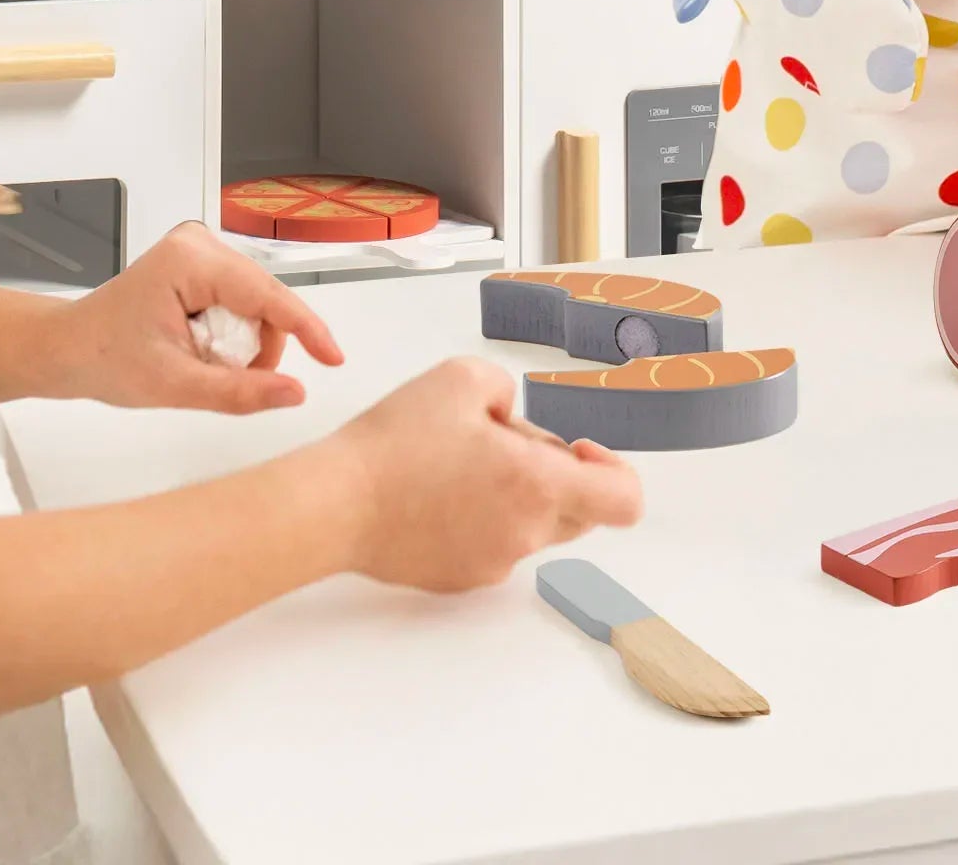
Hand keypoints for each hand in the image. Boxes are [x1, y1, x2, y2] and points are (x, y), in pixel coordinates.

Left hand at [57, 221, 343, 414]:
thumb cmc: (105, 361)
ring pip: (256, 301)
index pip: (266, 296)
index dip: (306, 329)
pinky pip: (241, 298)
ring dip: (246, 340)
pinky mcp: (199, 261)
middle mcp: (201, 243)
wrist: (64, 349)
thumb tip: (297, 393)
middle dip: (258, 345)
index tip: (334, 358)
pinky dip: (234, 331)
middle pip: (264, 299)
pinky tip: (205, 348)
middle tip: (224, 377)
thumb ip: (238, 390)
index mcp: (191, 262)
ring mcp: (200, 248)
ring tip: (206, 364)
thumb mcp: (173, 385)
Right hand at [330, 358, 644, 590]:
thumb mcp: (464, 378)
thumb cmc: (396, 443)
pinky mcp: (458, 579)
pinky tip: (437, 493)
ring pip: (532, 526)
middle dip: (555, 473)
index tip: (576, 447)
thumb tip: (510, 415)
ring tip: (459, 464)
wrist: (333, 504)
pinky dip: (482, 519)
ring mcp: (491, 564)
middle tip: (502, 444)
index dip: (613, 469)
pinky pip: (493, 545)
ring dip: (516, 495)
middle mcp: (525, 535)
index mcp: (539, 487)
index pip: (624, 501)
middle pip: (578, 510)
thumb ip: (508, 389)